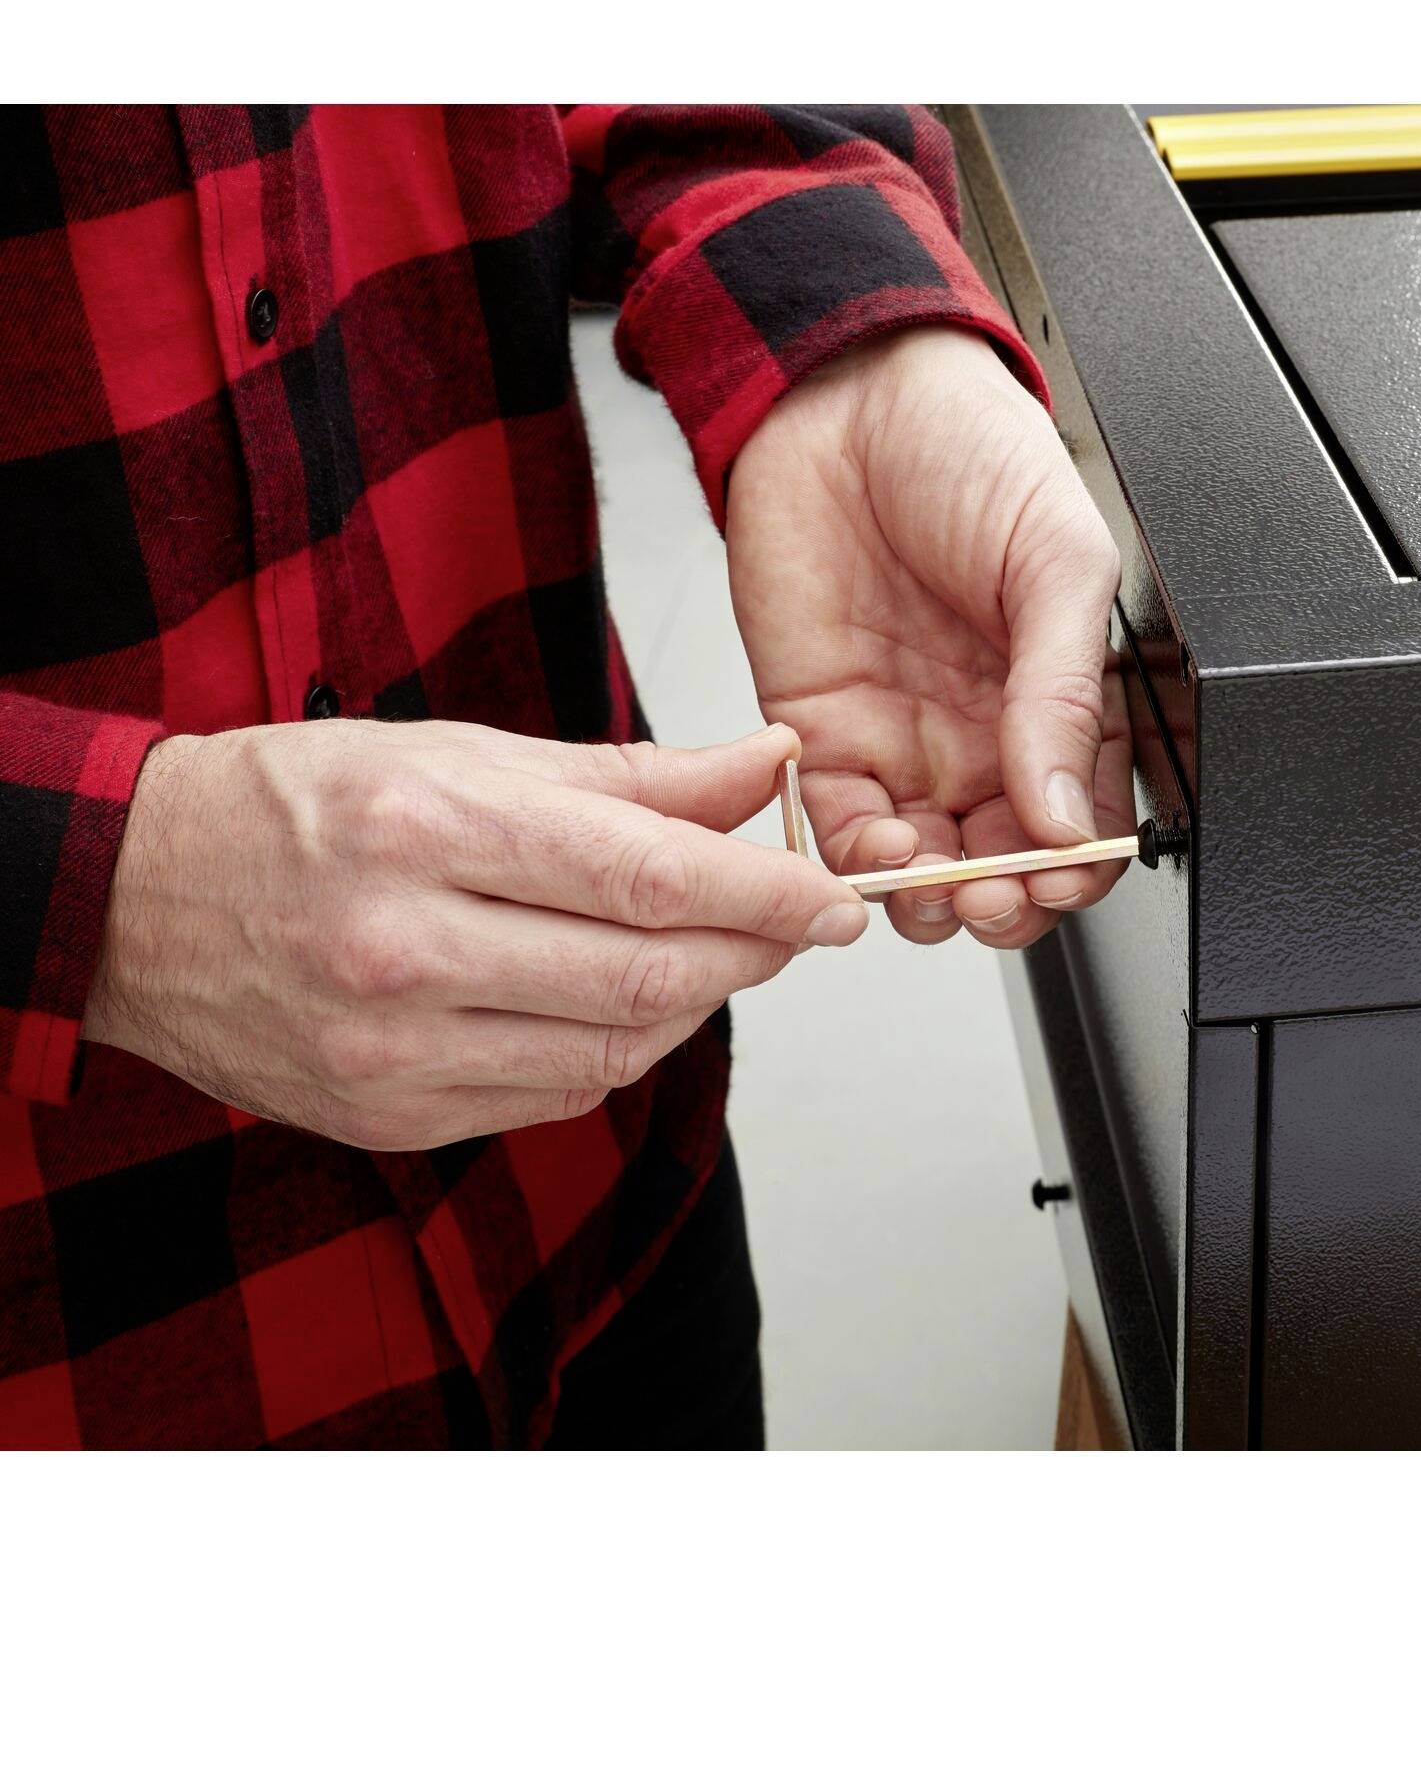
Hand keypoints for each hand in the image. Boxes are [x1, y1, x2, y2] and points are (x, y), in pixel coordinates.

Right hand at [80, 719, 864, 1148]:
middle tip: (804, 926)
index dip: (767, 893)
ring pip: (615, 1047)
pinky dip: (620, 1046)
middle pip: (647, 974)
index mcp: (428, 828)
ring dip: (697, 1000)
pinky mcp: (388, 1115)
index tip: (838, 897)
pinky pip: (557, 1094)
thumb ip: (632, 775)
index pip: (648, 877)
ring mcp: (390, 1049)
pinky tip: (626, 996)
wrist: (138, 899)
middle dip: (756, 954)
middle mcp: (405, 948)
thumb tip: (765, 766)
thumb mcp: (465, 749)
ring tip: (718, 950)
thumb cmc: (302, 803)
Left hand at [726, 326, 1130, 949]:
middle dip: (1001, 900)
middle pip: (1004, 866)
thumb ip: (1065, 692)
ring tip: (930, 878)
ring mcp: (904, 743)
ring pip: (923, 867)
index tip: (1059, 876)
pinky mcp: (823, 735)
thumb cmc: (966, 453)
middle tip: (992, 894)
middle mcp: (986, 736)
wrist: (843, 396)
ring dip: (928, 895)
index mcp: (1061, 701)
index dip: (1075, 868)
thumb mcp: (1056, 563)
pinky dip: (854, 858)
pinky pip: (837, 828)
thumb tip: (1069, 808)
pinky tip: (874, 843)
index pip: (1082, 822)